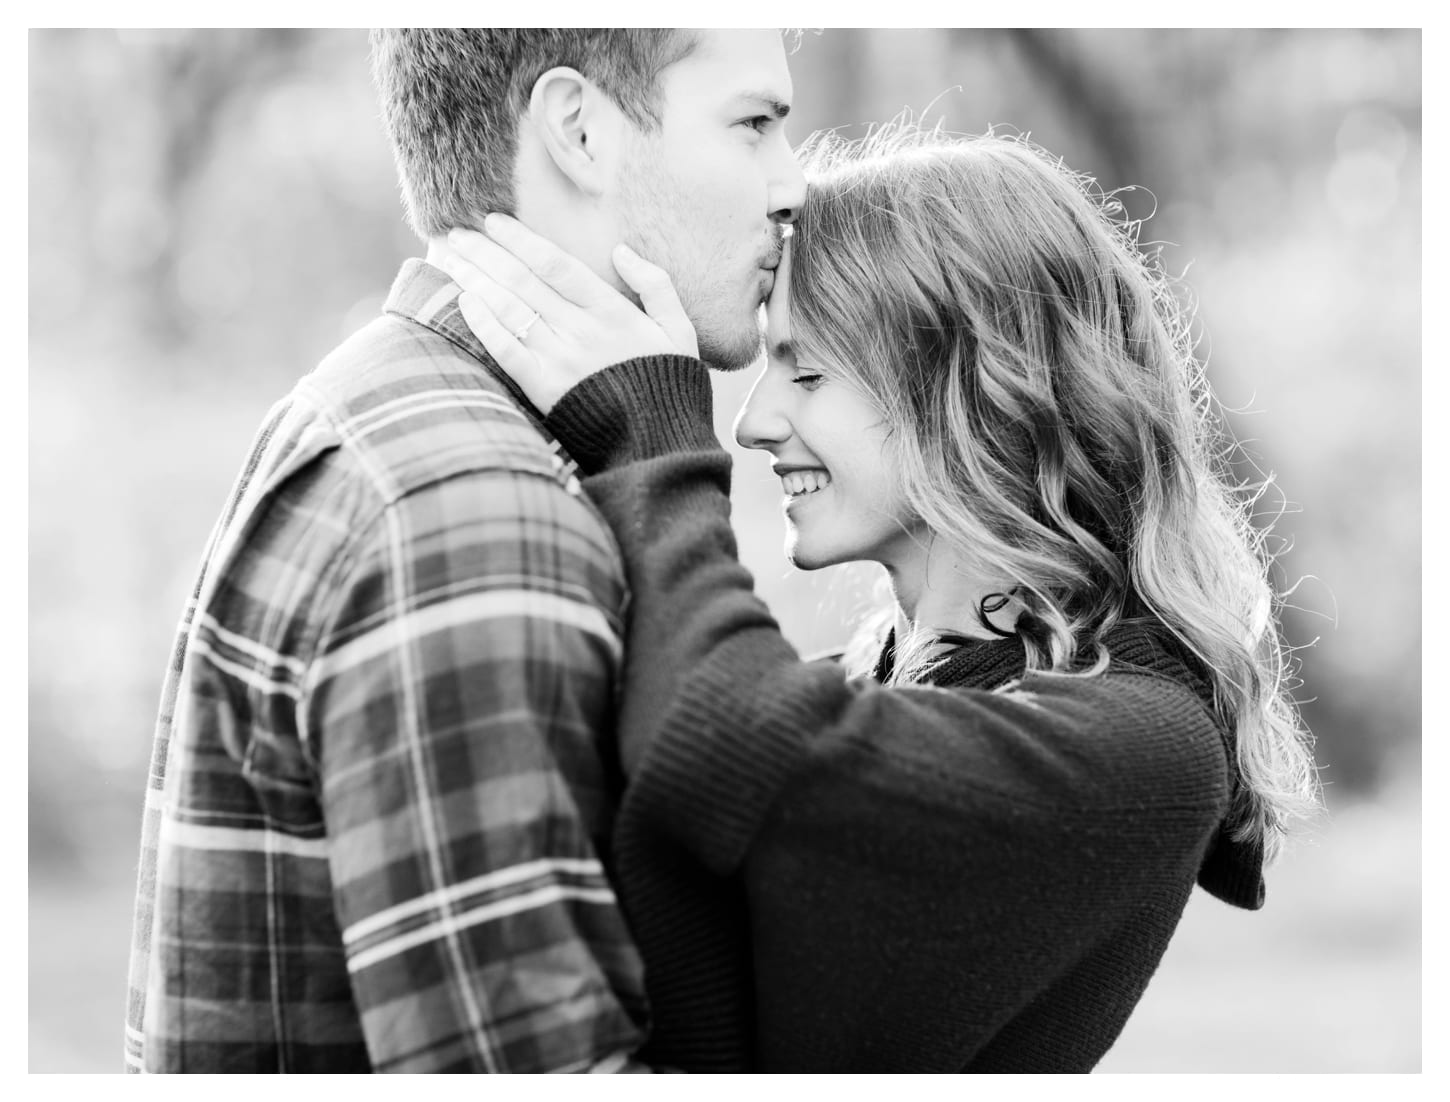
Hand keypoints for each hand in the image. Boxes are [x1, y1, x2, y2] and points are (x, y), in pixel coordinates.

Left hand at [436, 213, 698, 414]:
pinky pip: (506, 349)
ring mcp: (559, 359)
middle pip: (523, 279)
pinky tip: (464, 302)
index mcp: (612, 311)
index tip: (495, 221)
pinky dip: (483, 323)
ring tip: (450, 258)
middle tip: (458, 233)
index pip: (556, 263)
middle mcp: (581, 329)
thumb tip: (621, 251)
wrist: (658, 443)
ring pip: (509, 307)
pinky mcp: (543, 389)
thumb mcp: (679, 330)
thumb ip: (656, 285)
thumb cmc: (668, 384)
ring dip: (476, 278)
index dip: (521, 239)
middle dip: (486, 252)